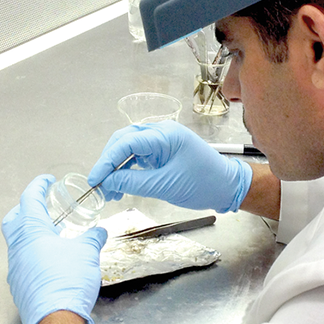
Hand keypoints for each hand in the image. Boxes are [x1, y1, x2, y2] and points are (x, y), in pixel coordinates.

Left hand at [1, 175, 107, 323]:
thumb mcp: (87, 252)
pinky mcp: (19, 284)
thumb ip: (92, 237)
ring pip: (17, 242)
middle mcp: (18, 246)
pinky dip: (32, 254)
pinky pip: (21, 261)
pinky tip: (49, 260)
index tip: (46, 181)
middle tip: (42, 206)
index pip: (29, 199)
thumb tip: (99, 231)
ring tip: (51, 234)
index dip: (38, 186)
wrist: (56, 318)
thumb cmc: (69, 280)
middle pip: (14, 219)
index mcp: (31, 231)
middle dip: (25, 209)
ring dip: (30, 234)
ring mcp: (15, 267)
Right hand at [86, 122, 252, 212]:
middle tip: (99, 185)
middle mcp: (162, 133)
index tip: (96, 179)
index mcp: (165, 135)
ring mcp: (163, 141)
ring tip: (110, 190)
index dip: (107, 161)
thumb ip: (133, 183)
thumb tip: (107, 182)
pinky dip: (128, 170)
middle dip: (109, 163)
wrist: (228, 187)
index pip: (126, 143)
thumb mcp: (165, 186)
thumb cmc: (204, 184)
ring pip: (130, 149)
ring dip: (117, 168)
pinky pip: (139, 156)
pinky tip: (122, 185)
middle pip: (124, 141)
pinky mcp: (164, 151)